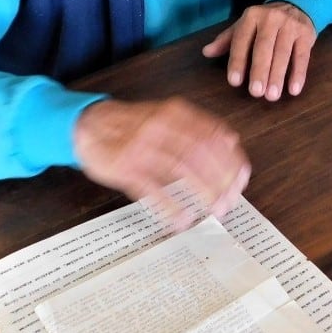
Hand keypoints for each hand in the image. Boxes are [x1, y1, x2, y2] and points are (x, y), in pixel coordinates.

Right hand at [73, 97, 249, 228]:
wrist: (88, 124)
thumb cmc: (134, 125)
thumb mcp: (167, 117)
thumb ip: (197, 128)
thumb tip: (232, 142)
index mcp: (176, 113)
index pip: (214, 135)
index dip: (232, 159)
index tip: (243, 179)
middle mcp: (161, 126)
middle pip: (202, 153)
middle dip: (222, 179)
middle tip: (231, 200)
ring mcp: (142, 146)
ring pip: (182, 168)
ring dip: (204, 191)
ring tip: (216, 210)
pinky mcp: (124, 167)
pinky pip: (151, 189)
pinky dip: (169, 206)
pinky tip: (182, 220)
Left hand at [202, 1, 316, 99]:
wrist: (298, 5)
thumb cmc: (266, 22)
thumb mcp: (245, 26)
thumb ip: (226, 40)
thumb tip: (206, 53)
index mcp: (251, 16)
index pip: (242, 40)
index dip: (238, 61)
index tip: (234, 82)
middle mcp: (271, 18)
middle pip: (264, 47)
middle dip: (259, 71)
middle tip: (256, 93)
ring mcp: (290, 25)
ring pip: (283, 53)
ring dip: (277, 76)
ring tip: (272, 96)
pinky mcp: (306, 34)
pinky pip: (302, 56)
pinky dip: (299, 73)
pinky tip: (294, 89)